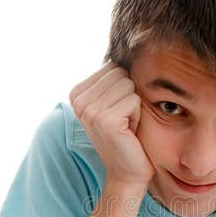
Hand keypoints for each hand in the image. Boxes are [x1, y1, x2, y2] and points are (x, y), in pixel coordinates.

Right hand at [69, 61, 155, 186]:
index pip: (113, 67)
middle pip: (121, 73)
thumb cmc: (127, 136)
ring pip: (129, 85)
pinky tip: (130, 131)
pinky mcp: (104, 119)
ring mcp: (89, 110)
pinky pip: (134, 99)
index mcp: (77, 92)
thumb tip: (127, 45)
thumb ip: (113, 78)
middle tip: (124, 120)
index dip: (123, 88)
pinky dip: (138, 115)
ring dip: (135, 105)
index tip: (117, 112)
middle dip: (130, 95)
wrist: (128, 171)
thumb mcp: (115, 102)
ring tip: (127, 125)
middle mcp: (78, 100)